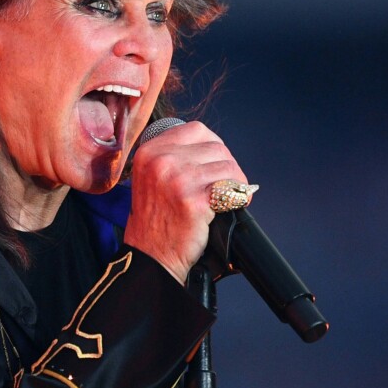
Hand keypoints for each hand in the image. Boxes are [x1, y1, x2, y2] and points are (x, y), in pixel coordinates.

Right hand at [122, 121, 249, 284]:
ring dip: (235, 183)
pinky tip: (231, 207)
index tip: (217, 163)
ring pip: (227, 166)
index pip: (197, 130)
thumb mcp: (151, 177)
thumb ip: (174, 157)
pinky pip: (230, 189)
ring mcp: (177, 179)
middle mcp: (161, 161)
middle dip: (228, 167)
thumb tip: (213, 148)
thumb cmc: (155, 221)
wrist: (151, 256)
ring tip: (229, 198)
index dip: (214, 146)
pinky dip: (238, 197)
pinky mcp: (193, 200)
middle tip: (227, 186)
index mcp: (149, 151)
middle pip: (216, 147)